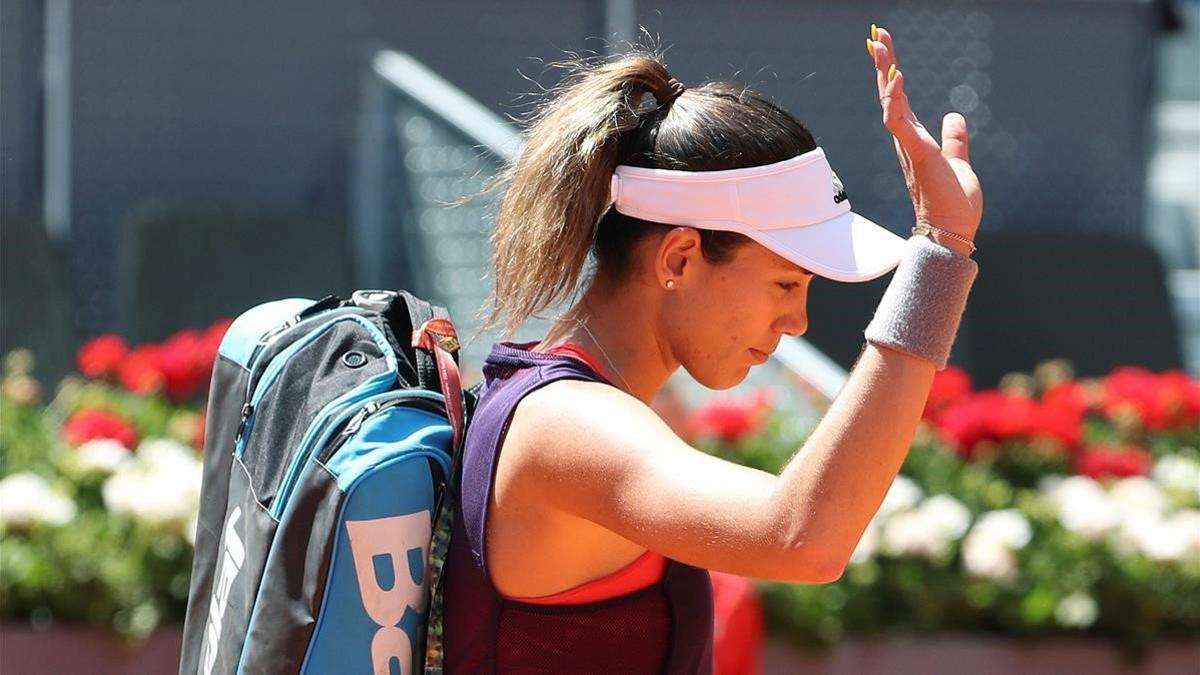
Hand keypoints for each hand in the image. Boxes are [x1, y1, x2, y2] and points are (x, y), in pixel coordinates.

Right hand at [867, 25, 982, 242]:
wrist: (952, 230)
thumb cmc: (954, 203)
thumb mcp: (958, 161)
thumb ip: (955, 139)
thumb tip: (954, 116)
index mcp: (915, 140)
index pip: (899, 99)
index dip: (891, 72)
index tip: (885, 46)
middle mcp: (906, 140)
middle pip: (889, 94)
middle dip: (882, 63)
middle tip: (876, 34)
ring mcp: (908, 146)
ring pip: (890, 101)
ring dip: (884, 72)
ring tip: (880, 44)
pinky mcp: (916, 152)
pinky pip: (898, 120)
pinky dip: (895, 96)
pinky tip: (896, 74)